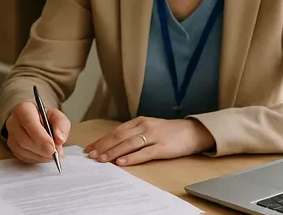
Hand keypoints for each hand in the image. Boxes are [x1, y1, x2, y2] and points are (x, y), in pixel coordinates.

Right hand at [5, 101, 70, 163]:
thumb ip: (61, 125)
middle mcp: (13, 121)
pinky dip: (36, 158)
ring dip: (40, 155)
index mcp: (23, 109)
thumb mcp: (57, 116)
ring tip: (52, 153)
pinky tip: (44, 155)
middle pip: (24, 139)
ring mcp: (11, 135)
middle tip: (55, 153)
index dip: (41, 137)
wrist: (36, 120)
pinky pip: (23, 157)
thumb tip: (59, 139)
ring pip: (23, 150)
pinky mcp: (12, 147)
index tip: (52, 147)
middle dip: (41, 149)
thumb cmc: (45, 118)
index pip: (29, 122)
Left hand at [83, 117, 214, 165]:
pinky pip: (144, 153)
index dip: (102, 140)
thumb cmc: (169, 131)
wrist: (193, 131)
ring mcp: (153, 136)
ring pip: (129, 144)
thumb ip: (133, 133)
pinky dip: (132, 158)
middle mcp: (144, 126)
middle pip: (119, 137)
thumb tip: (114, 144)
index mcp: (139, 121)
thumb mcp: (149, 127)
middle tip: (91, 155)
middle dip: (103, 146)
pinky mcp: (162, 147)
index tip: (89, 148)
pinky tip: (122, 162)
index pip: (116, 131)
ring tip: (102, 159)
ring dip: (113, 152)